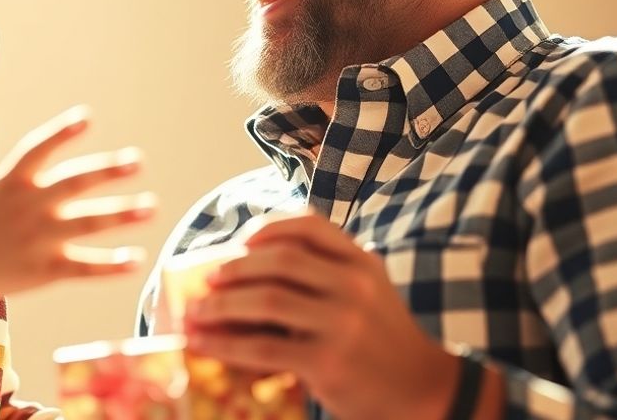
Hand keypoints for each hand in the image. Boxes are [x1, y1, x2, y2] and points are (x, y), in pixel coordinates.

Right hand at [0, 107, 154, 323]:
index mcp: (12, 181)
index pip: (39, 150)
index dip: (61, 133)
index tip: (87, 118)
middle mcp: (28, 207)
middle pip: (72, 184)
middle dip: (106, 172)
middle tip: (138, 160)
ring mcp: (38, 239)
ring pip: (86, 224)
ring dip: (120, 215)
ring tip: (151, 207)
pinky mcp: (44, 270)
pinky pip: (83, 267)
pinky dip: (109, 264)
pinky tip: (136, 259)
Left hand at [184, 213, 457, 419]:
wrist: (423, 390)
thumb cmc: (382, 339)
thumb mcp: (368, 292)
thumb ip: (326, 275)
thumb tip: (247, 268)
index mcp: (362, 262)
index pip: (310, 226)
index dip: (268, 228)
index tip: (241, 241)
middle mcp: (354, 286)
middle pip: (280, 260)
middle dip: (234, 268)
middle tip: (205, 281)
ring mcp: (342, 324)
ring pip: (265, 300)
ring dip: (220, 306)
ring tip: (194, 314)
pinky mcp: (327, 362)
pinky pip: (263, 348)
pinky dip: (225, 344)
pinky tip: (203, 345)